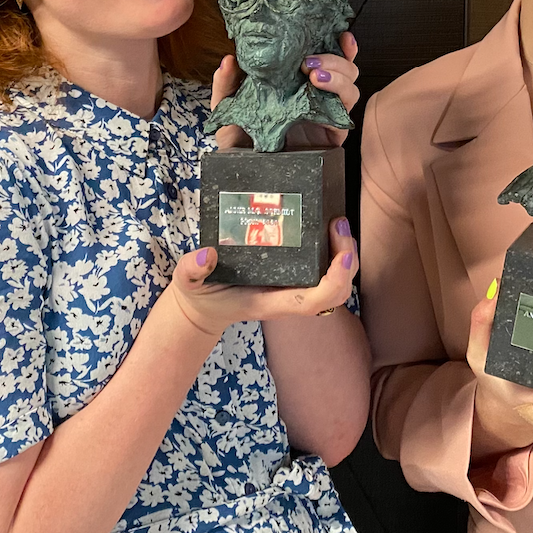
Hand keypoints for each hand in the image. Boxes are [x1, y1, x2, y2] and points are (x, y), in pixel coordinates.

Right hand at [166, 217, 358, 335]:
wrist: (203, 309)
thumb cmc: (201, 296)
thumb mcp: (187, 283)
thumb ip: (192, 270)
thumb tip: (208, 253)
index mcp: (268, 302)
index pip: (312, 302)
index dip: (334, 282)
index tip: (342, 255)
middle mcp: (287, 299)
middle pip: (334, 292)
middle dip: (346, 260)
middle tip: (338, 223)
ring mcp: (292, 291)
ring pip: (334, 283)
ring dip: (344, 255)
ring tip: (338, 223)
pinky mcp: (292, 279)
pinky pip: (324, 272)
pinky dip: (333, 253)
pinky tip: (327, 228)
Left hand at [211, 32, 360, 149]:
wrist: (242, 173)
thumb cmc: (239, 138)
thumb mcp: (227, 107)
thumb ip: (227, 84)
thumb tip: (229, 59)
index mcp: (296, 83)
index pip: (325, 59)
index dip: (337, 44)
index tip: (337, 32)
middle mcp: (316, 96)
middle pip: (346, 70)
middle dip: (336, 59)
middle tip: (309, 61)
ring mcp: (326, 115)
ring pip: (351, 89)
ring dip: (339, 76)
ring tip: (314, 75)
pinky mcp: (332, 136)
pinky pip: (345, 115)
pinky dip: (339, 98)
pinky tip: (322, 92)